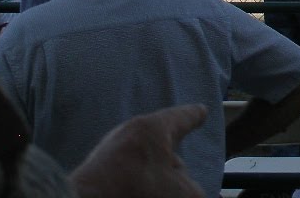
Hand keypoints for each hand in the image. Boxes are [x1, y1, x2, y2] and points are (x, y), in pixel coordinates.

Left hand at [69, 104, 207, 197]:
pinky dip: (136, 181)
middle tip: (180, 181)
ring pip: (144, 160)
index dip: (196, 115)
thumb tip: (192, 193)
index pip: (183, 116)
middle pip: (164, 145)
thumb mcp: (180, 192)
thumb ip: (194, 190)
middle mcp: (132, 131)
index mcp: (155, 127)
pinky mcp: (97, 167)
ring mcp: (111, 148)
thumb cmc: (136, 188)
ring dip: (154, 176)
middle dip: (174, 163)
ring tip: (156, 191)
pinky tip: (136, 192)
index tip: (202, 111)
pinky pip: (126, 170)